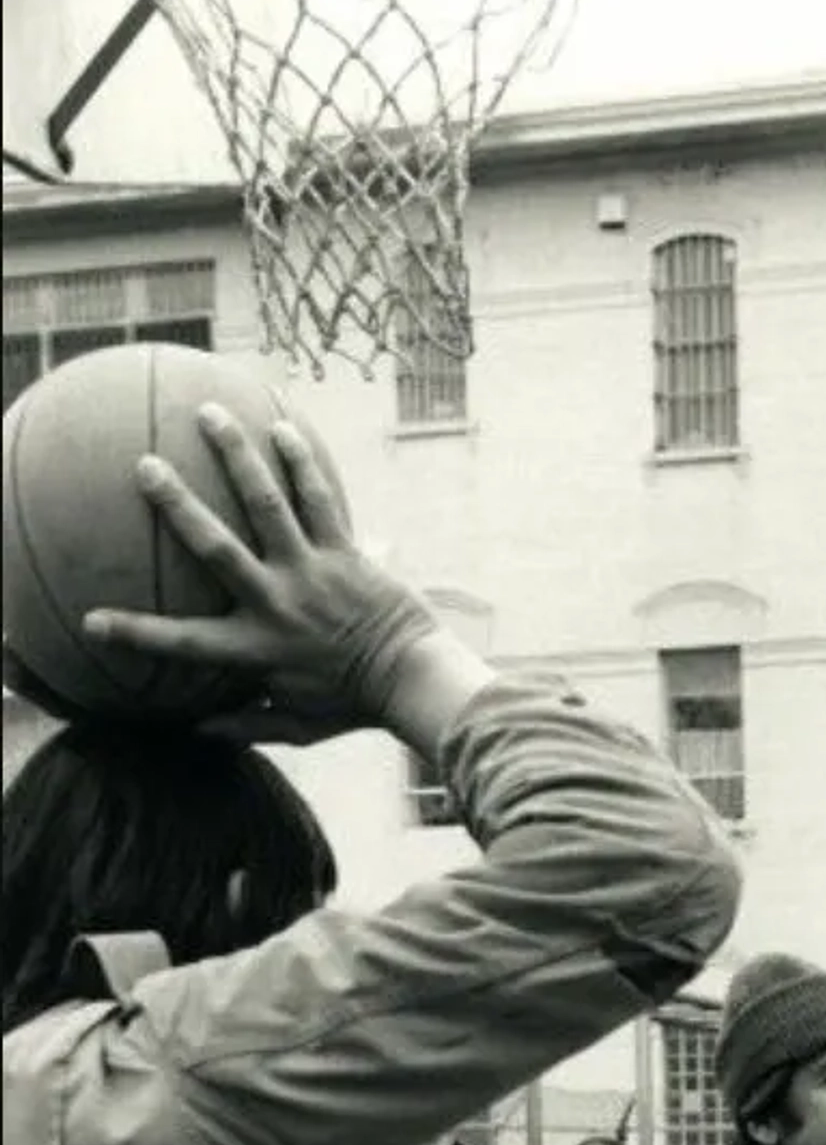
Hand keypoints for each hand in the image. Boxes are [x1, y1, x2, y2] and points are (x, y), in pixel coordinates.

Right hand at [78, 406, 480, 741]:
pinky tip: (283, 427)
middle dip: (178, 506)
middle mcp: (277, 604)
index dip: (136, 634)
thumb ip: (246, 723)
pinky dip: (301, 464)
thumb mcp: (296, 728)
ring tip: (211, 415)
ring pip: (268, 506)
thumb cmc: (352, 707)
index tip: (92, 621)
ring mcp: (311, 573)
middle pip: (216, 548)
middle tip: (144, 465)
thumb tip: (197, 730)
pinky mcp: (345, 554)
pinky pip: (320, 500)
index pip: (184, 643)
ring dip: (238, 458)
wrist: (413, 682)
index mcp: (256, 650)